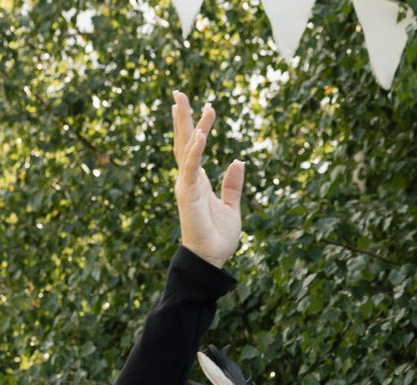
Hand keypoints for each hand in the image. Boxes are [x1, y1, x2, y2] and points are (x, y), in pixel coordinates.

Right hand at [170, 91, 244, 267]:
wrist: (210, 259)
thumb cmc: (218, 237)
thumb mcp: (232, 206)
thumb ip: (233, 184)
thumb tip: (238, 160)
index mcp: (197, 180)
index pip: (194, 147)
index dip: (198, 126)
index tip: (206, 106)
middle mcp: (188, 179)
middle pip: (183, 141)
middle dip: (181, 116)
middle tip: (178, 92)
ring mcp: (186, 185)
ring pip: (185, 148)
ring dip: (185, 125)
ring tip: (181, 102)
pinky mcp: (188, 194)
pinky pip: (191, 167)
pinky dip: (195, 151)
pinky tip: (200, 133)